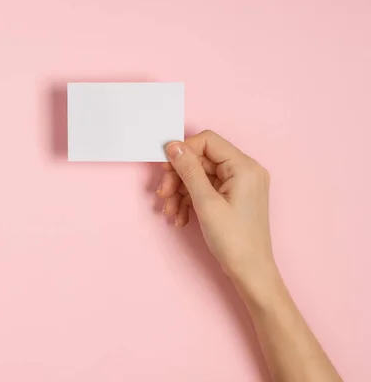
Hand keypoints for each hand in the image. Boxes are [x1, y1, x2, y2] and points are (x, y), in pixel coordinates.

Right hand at [156, 130, 274, 283]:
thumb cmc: (233, 240)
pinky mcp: (233, 197)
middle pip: (201, 160)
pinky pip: (206, 189)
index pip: (207, 141)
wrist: (250, 272)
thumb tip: (173, 146)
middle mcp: (245, 170)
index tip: (164, 168)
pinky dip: (190, 201)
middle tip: (163, 194)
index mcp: (244, 167)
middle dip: (178, 177)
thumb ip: (189, 170)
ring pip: (200, 176)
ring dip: (180, 192)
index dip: (183, 151)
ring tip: (170, 212)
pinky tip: (180, 218)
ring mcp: (240, 184)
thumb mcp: (205, 202)